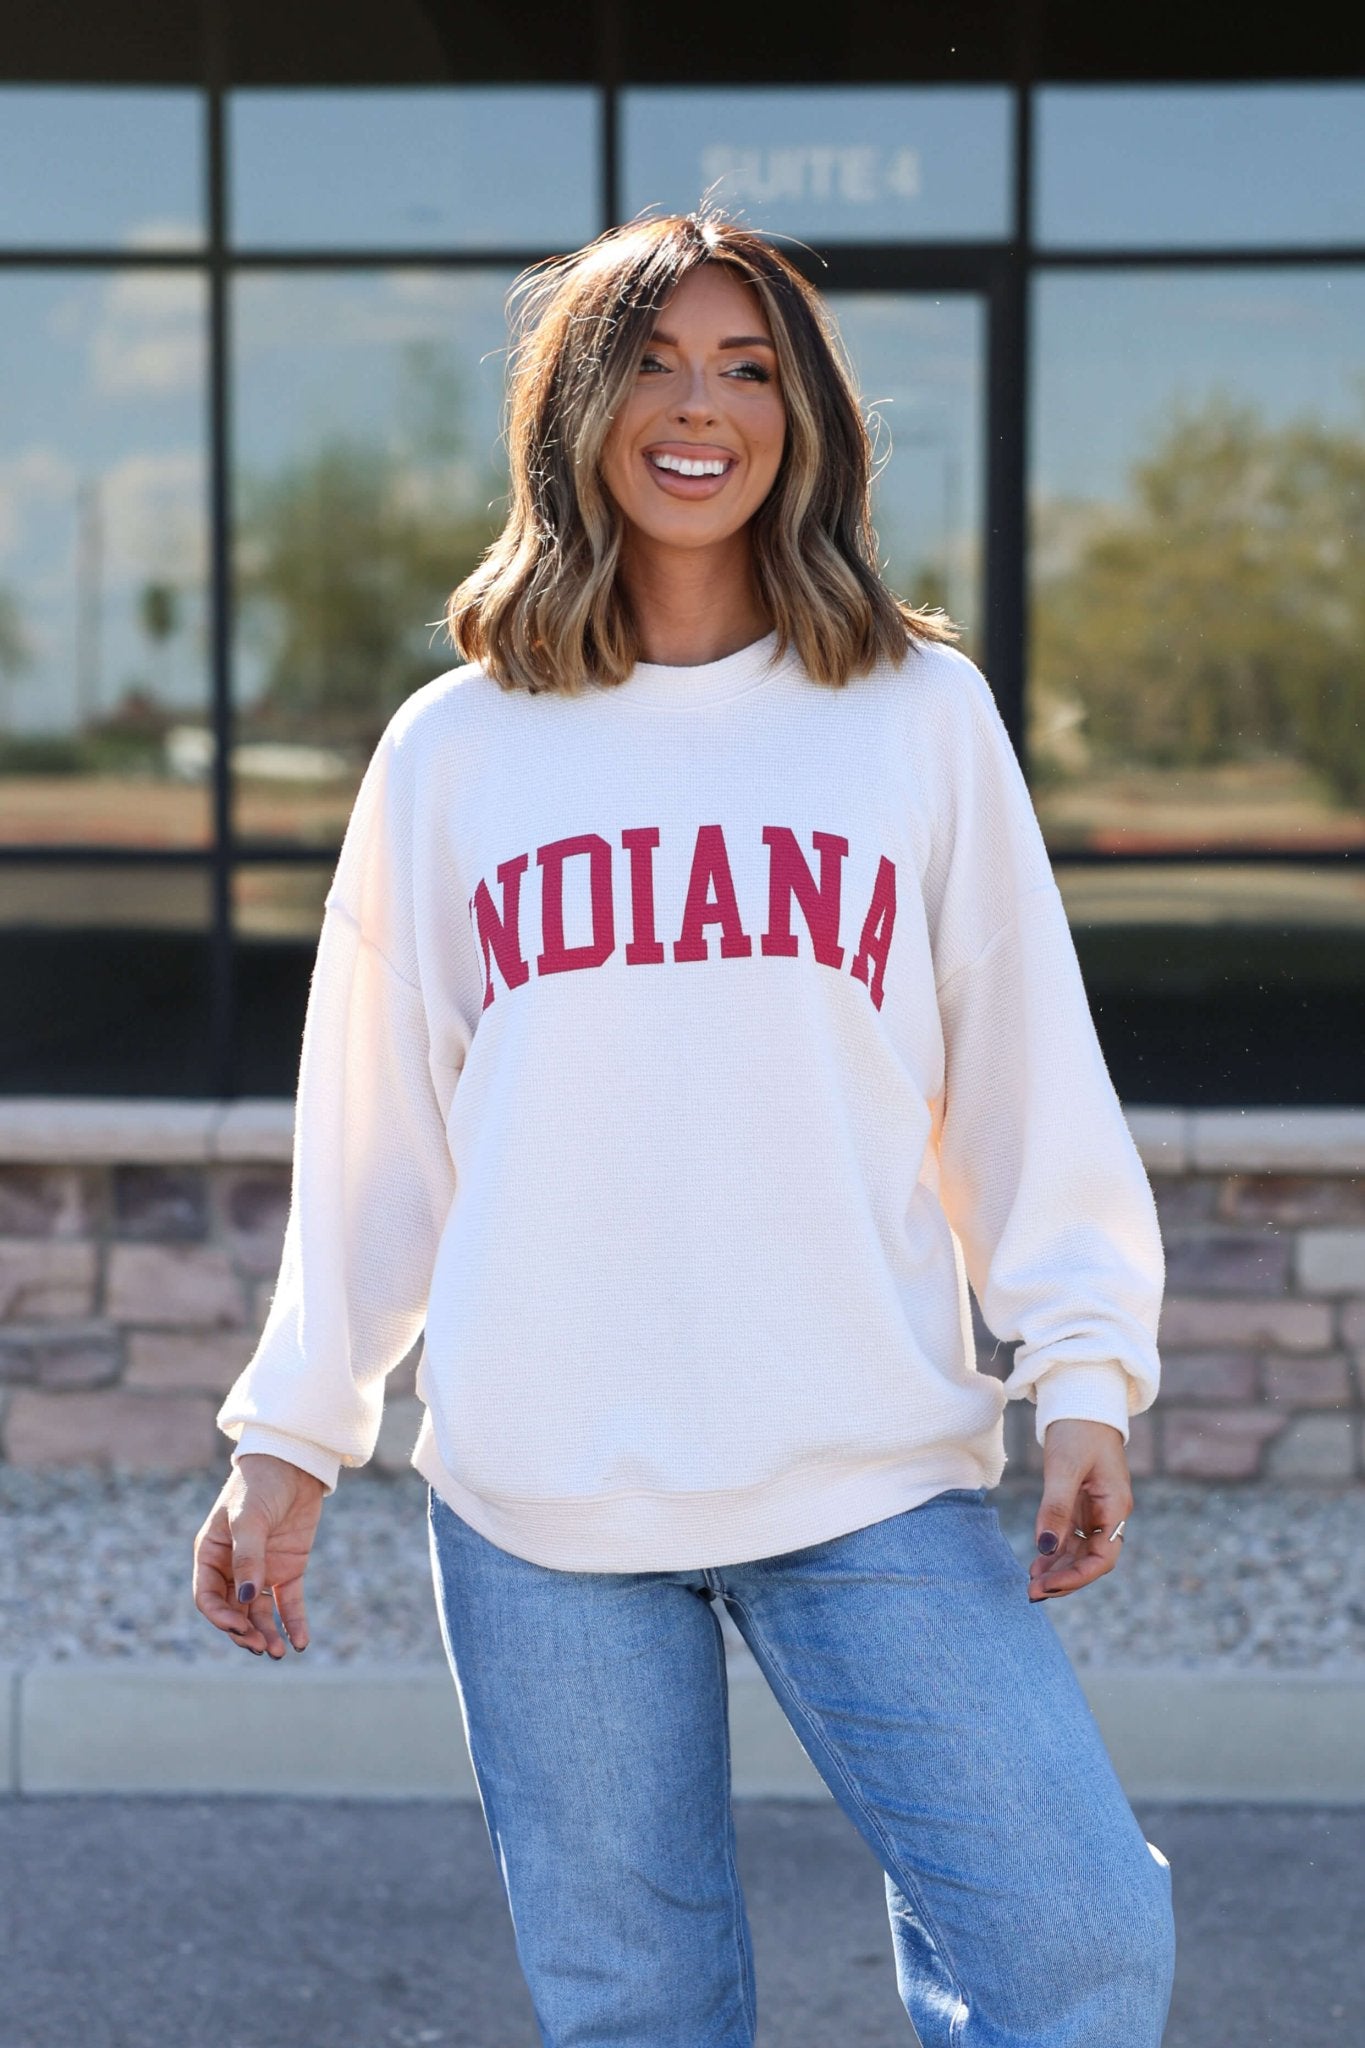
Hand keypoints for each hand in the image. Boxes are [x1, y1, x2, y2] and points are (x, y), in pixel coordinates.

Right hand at [192, 1454, 325, 1657]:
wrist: (295, 1462)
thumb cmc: (261, 1484)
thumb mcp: (250, 1519)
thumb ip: (248, 1557)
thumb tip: (247, 1599)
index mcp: (212, 1554)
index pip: (207, 1597)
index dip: (220, 1617)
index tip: (239, 1627)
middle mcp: (233, 1568)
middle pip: (234, 1611)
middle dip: (245, 1632)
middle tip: (263, 1648)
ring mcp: (261, 1570)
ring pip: (260, 1612)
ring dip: (267, 1633)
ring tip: (279, 1653)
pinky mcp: (288, 1568)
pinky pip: (288, 1602)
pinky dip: (293, 1622)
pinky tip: (300, 1642)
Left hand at [1028, 1418, 1130, 1601]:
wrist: (1081, 1399)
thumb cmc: (1078, 1428)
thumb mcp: (1064, 1467)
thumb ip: (1055, 1507)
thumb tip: (1045, 1548)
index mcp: (1115, 1506)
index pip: (1103, 1557)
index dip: (1076, 1576)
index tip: (1048, 1586)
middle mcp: (1109, 1512)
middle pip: (1092, 1559)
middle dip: (1064, 1579)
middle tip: (1031, 1594)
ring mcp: (1096, 1509)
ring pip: (1080, 1551)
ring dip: (1058, 1568)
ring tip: (1030, 1584)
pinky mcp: (1081, 1502)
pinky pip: (1071, 1535)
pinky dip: (1055, 1550)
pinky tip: (1037, 1562)